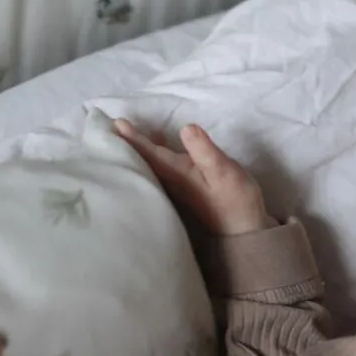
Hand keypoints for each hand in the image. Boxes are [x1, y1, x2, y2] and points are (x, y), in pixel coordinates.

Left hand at [114, 119, 274, 235]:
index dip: (133, 137)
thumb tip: (185, 128)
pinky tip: (158, 145)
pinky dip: (154, 155)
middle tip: (112, 125)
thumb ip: (204, 150)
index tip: (116, 123)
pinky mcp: (185, 189)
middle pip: (144, 159)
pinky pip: (161, 168)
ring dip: (140, 148)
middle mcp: (170, 180)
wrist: (243, 231)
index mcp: (176, 173)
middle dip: (129, 142)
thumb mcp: (223, 171)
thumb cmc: (234, 200)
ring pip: (151, 164)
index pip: (149, 152)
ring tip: (129, 132)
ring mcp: (176, 186)